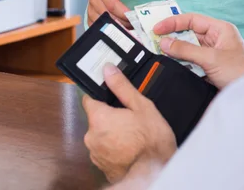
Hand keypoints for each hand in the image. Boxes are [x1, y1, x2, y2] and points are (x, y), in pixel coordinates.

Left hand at [83, 63, 175, 183]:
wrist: (154, 173)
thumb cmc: (150, 141)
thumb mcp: (141, 106)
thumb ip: (122, 86)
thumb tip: (109, 70)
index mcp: (98, 118)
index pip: (89, 98)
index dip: (101, 94)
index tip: (112, 93)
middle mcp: (92, 137)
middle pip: (97, 118)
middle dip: (111, 115)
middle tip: (130, 115)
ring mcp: (96, 154)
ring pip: (102, 134)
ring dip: (113, 132)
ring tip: (134, 132)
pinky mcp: (103, 167)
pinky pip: (106, 150)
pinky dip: (115, 147)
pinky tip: (131, 146)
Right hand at [86, 0, 148, 26]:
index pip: (112, 4)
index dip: (123, 12)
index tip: (135, 17)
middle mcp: (95, 1)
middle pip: (108, 16)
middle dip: (123, 23)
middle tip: (137, 26)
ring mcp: (91, 10)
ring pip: (104, 24)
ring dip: (118, 29)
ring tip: (132, 30)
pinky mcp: (90, 17)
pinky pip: (99, 28)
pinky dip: (110, 32)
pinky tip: (121, 32)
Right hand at [154, 14, 243, 89]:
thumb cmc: (241, 72)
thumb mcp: (211, 59)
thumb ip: (187, 50)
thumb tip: (165, 43)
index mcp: (220, 29)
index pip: (192, 20)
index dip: (174, 22)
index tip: (157, 28)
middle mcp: (216, 39)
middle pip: (189, 34)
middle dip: (172, 37)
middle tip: (153, 40)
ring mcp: (213, 54)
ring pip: (189, 49)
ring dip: (176, 51)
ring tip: (159, 53)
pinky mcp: (210, 68)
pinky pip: (192, 62)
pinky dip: (182, 63)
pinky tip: (171, 65)